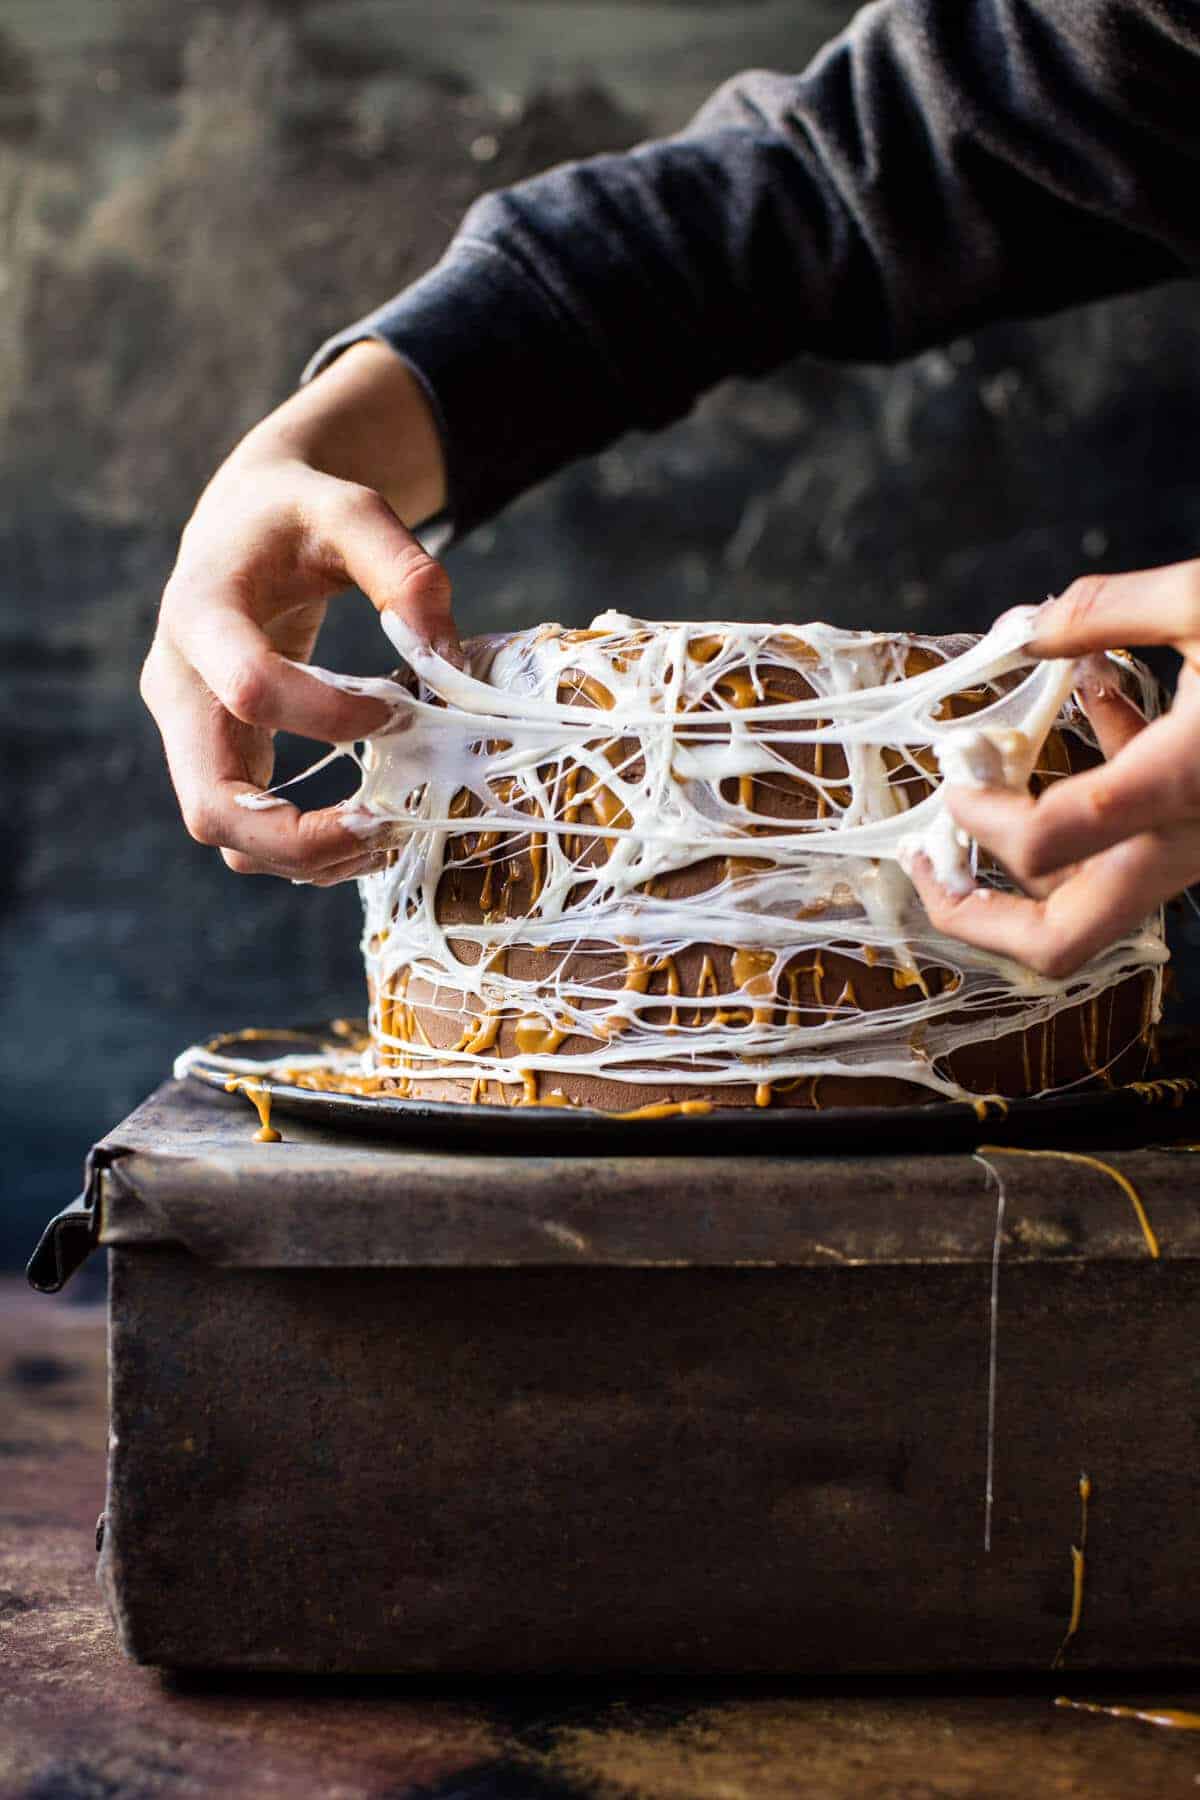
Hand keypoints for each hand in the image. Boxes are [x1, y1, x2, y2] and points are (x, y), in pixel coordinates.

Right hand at [140, 342, 454, 883]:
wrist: (245, 524)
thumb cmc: (297, 515)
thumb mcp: (352, 511)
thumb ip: (405, 572)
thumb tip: (447, 661)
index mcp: (199, 611)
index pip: (249, 687)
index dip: (330, 714)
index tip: (398, 710)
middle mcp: (176, 683)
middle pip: (210, 801)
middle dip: (297, 835)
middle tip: (384, 828)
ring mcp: (188, 730)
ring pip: (223, 831)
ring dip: (303, 855)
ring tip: (386, 834)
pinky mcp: (213, 754)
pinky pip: (244, 829)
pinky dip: (302, 849)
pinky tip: (365, 829)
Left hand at [908, 563, 1199, 975]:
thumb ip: (1113, 608)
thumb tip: (1032, 623)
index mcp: (1181, 787)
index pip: (1043, 845)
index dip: (977, 822)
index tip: (951, 780)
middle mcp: (1187, 841)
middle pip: (1059, 944)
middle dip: (976, 920)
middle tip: (929, 869)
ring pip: (1093, 908)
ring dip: (1023, 864)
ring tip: (978, 786)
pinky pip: (1134, 840)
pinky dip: (1095, 792)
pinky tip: (1101, 694)